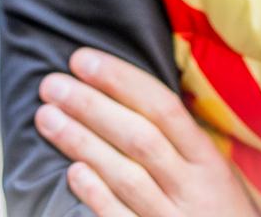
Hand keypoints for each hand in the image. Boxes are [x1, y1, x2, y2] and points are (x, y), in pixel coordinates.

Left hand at [35, 46, 257, 216]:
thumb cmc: (214, 209)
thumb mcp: (212, 171)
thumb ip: (177, 138)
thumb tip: (121, 86)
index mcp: (208, 161)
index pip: (163, 108)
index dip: (121, 80)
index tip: (81, 60)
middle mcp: (193, 189)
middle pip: (140, 139)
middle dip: (92, 107)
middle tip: (51, 85)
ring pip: (127, 177)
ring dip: (83, 143)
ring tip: (46, 117)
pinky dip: (98, 196)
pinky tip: (72, 172)